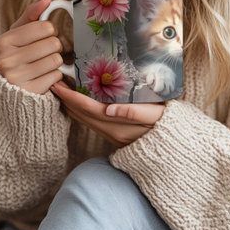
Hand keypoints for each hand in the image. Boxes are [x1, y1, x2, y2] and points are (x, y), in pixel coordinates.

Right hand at [0, 0, 63, 94]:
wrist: (12, 90)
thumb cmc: (17, 55)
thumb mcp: (18, 34)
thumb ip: (32, 15)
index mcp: (3, 42)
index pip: (45, 27)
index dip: (50, 30)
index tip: (44, 35)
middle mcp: (6, 61)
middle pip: (54, 43)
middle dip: (54, 46)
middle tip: (44, 52)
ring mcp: (17, 79)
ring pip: (57, 60)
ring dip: (55, 62)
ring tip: (43, 64)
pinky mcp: (30, 92)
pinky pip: (57, 76)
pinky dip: (54, 76)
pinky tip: (43, 77)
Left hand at [50, 81, 164, 147]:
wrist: (175, 147)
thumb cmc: (168, 125)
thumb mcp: (156, 115)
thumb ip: (133, 112)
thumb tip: (109, 109)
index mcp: (119, 125)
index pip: (88, 109)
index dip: (71, 97)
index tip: (58, 85)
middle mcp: (112, 132)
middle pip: (81, 115)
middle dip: (66, 99)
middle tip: (54, 83)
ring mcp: (112, 136)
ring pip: (84, 120)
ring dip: (71, 106)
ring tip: (62, 90)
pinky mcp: (114, 136)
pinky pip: (91, 123)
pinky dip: (81, 112)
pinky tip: (79, 103)